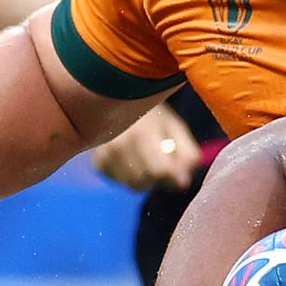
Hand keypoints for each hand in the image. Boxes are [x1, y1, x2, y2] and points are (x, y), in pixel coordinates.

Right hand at [90, 103, 205, 192]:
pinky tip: (133, 158)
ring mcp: (105, 155)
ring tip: (149, 159)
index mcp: (141, 133)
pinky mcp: (98, 163)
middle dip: (159, 179)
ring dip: (146, 179)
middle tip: (164, 164)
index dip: (173, 176)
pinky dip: (131, 176)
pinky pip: (121, 182)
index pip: (161, 172)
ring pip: (133, 185)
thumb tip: (183, 183)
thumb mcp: (175, 127)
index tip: (178, 170)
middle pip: (146, 181)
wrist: (118, 99)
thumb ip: (187, 154)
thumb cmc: (153, 114)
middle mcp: (118, 145)